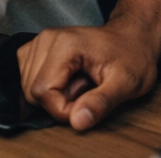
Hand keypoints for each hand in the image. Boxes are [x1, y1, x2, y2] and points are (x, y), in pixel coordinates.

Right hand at [18, 19, 158, 131]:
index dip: (63, 110)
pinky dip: (46, 86)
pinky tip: (67, 79)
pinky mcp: (37, 47)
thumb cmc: (132, 57)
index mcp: (64, 45)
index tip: (87, 106)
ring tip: (80, 82)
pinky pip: (28, 77)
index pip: (42, 92)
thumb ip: (101, 103)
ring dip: (53, 94)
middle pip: (32, 90)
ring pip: (28, 86)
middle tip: (87, 90)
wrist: (132, 37)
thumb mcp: (126, 84)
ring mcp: (39, 41)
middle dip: (59, 101)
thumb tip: (77, 122)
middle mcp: (46, 39)